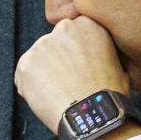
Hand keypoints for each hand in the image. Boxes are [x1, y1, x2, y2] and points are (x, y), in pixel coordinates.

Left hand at [14, 16, 130, 134]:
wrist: (92, 114)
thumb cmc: (108, 94)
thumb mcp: (116, 61)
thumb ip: (97, 49)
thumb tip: (89, 56)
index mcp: (87, 24)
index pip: (72, 33)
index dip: (74, 52)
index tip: (78, 66)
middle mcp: (62, 29)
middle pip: (53, 44)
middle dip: (57, 61)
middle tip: (69, 82)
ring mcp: (41, 45)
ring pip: (38, 60)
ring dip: (44, 74)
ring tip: (60, 93)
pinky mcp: (25, 63)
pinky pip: (24, 76)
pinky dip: (31, 88)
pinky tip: (48, 98)